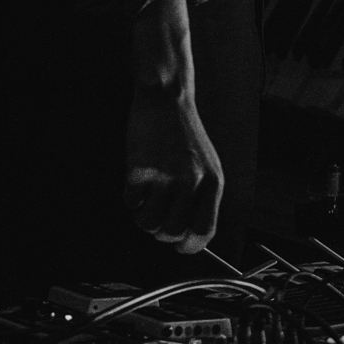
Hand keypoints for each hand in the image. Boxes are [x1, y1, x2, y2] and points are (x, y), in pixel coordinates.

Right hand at [126, 0, 224, 252]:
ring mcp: (165, 174)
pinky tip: (136, 183)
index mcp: (212, 182)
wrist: (166, 98)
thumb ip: (202, 197)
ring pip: (149, 223)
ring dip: (143, 218)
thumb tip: (188, 234)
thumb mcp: (207, 165)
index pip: (204, 230)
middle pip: (174, 232)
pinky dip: (130, 199)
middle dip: (162, 232)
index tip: (179, 245)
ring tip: (145, 202)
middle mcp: (191, 181)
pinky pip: (130, 202)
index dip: (190, 245)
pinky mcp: (139, 167)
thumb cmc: (185, 135)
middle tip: (157, 216)